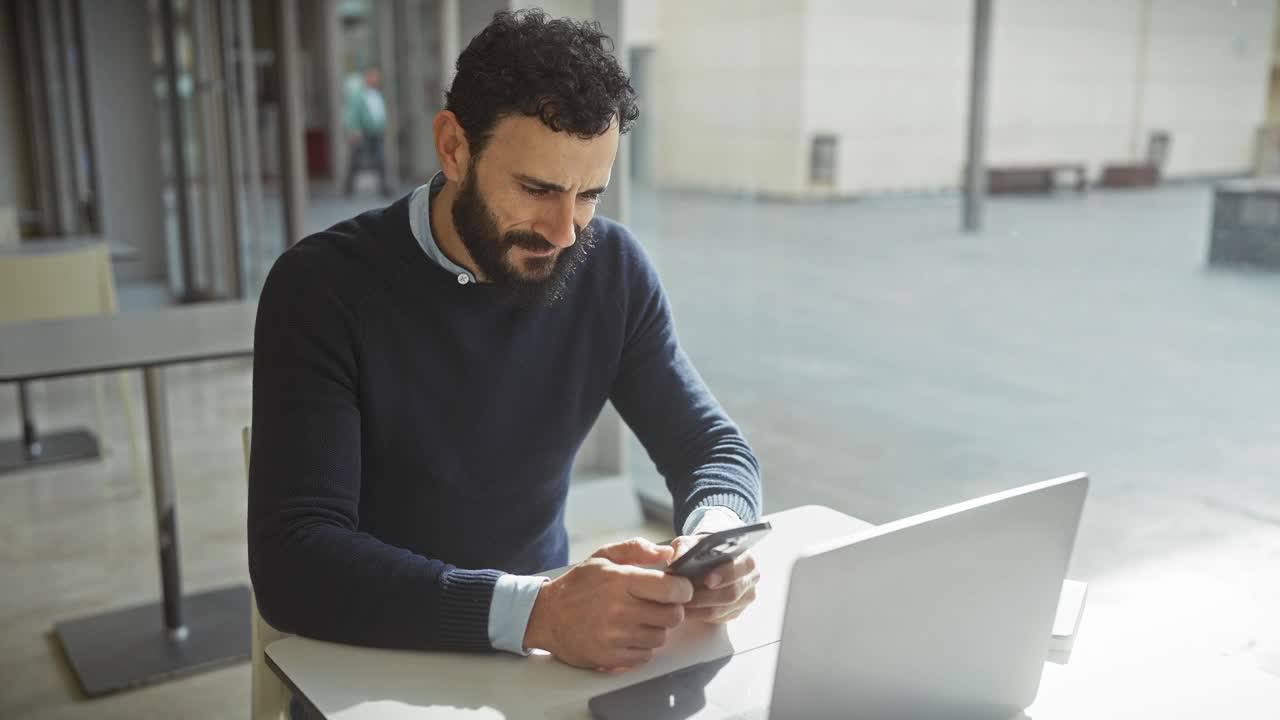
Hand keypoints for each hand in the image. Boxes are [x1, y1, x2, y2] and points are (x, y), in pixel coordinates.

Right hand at [523, 538, 693, 671]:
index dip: (682, 588)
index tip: (678, 588)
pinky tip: (629, 635)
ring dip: (656, 628)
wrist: (546, 616)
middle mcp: (620, 610)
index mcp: (620, 581)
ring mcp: (615, 636)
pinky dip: (642, 647)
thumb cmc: (577, 586)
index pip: (672, 589)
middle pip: (673, 616)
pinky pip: (645, 656)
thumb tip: (667, 553)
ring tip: (639, 619)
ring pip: (661, 637)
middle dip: (671, 609)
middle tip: (659, 605)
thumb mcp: (603, 557)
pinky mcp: (610, 658)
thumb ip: (636, 549)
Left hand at [668, 534, 760, 623]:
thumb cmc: (702, 551)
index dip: (725, 575)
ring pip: (722, 610)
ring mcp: (745, 598)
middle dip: (705, 596)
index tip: (708, 580)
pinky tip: (685, 610)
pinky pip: (717, 618)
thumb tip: (678, 558)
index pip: (739, 568)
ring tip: (679, 603)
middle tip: (684, 596)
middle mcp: (751, 578)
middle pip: (731, 593)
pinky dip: (699, 615)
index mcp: (745, 558)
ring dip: (698, 608)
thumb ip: (685, 547)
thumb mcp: (692, 543)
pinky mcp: (736, 612)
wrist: (708, 562)